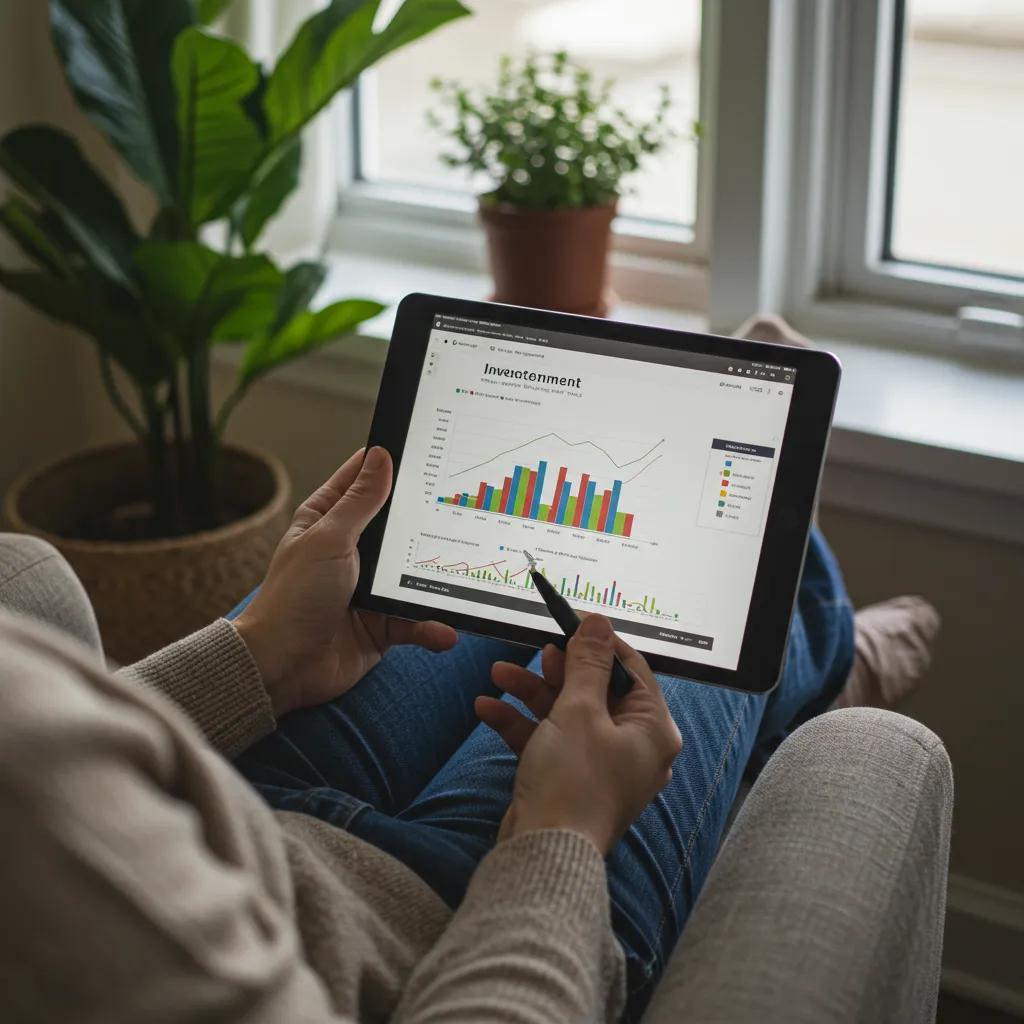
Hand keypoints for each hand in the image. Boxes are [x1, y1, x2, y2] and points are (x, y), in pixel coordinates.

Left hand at [235, 447, 456, 716]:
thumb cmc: (293, 598)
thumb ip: (360, 502)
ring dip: (436, 579)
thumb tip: (381, 457)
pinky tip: (444, 630)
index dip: (388, 465)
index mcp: (328, 521)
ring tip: (461, 574)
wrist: (283, 667)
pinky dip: (431, 626)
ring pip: (414, 574)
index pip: (361, 481)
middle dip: (426, 521)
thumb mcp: (329, 539)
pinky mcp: (383, 623)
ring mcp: (369, 588)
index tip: (426, 450)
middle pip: (398, 526)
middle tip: (462, 506)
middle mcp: (351, 551)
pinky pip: (416, 620)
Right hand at [475, 614, 682, 854]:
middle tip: (532, 650)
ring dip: (530, 692)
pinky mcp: (570, 780)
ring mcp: (600, 766)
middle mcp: (633, 748)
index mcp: (652, 730)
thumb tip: (599, 623)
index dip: (599, 643)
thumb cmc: (573, 782)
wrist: (543, 852)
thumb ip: (587, 662)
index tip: (571, 622)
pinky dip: (521, 724)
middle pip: (595, 690)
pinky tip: (488, 708)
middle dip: (555, 669)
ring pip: (566, 714)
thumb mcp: (579, 710)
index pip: (630, 670)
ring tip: (497, 674)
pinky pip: (549, 740)